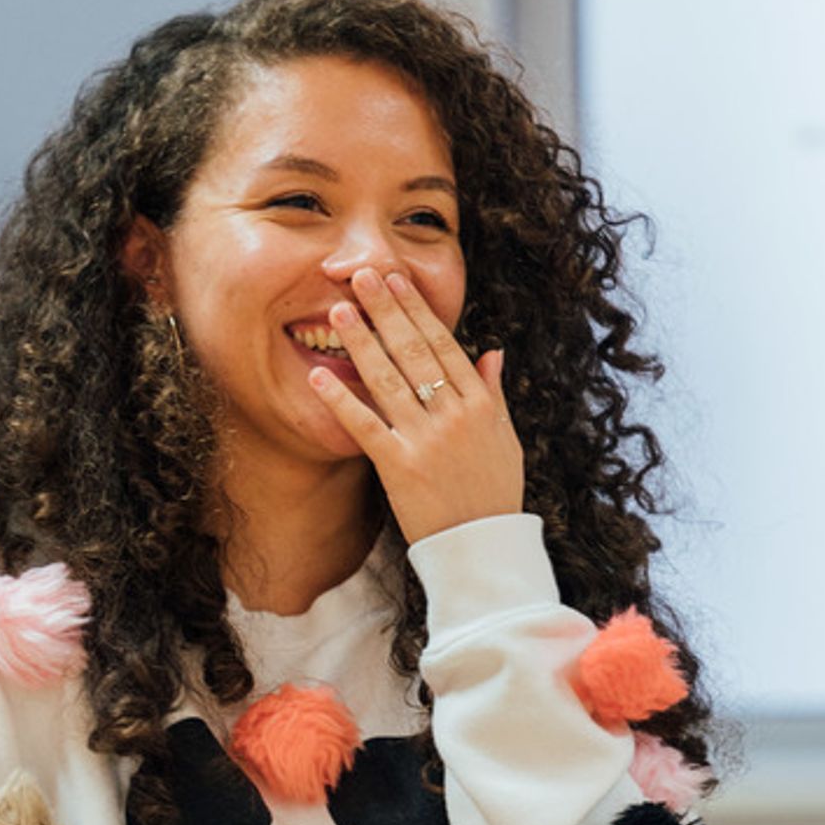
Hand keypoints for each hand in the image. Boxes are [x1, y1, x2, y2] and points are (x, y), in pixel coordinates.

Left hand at [307, 267, 524, 545]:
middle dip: (386, 311)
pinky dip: (342, 401)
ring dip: (362, 341)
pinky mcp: (400, 467)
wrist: (485, 548)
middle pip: (415, 351)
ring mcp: (426, 440)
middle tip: (362, 276)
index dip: (418, 310)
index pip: (445, 345)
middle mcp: (454, 416)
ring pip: (389, 379)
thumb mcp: (505, 440)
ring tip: (339, 311)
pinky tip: (319, 377)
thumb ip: (493, 395)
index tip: (399, 281)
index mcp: (480, 405)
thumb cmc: (494, 495)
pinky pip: (366, 426)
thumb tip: (491, 352)